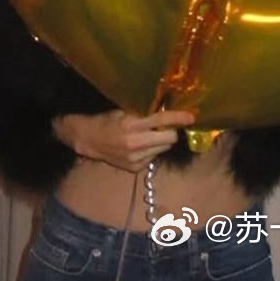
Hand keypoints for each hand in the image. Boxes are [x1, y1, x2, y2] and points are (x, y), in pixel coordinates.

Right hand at [57, 108, 194, 171]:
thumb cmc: (106, 121)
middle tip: (166, 126)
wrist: (87, 140)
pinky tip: (140, 147)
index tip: (191, 117)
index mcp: (131, 125)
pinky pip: (154, 157)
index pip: (161, 120)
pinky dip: (152, 150)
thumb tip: (167, 112)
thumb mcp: (124, 112)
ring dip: (161, 141)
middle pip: (169, 139)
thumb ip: (144, 114)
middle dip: (171, 131)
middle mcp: (135, 144)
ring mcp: (136, 159)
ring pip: (163, 149)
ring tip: (148, 136)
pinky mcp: (135, 168)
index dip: (179, 118)